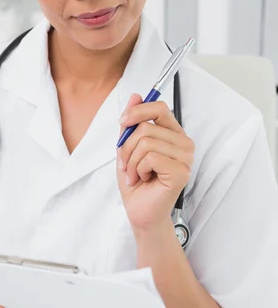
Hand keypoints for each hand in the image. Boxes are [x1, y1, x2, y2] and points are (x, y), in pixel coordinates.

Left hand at [116, 94, 194, 235]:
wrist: (140, 212)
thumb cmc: (136, 181)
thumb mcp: (128, 147)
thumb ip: (133, 123)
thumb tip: (135, 96)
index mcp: (173, 134)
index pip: (160, 107)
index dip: (137, 111)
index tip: (122, 123)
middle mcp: (183, 143)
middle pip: (147, 126)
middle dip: (126, 146)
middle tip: (127, 164)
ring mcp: (185, 157)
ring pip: (145, 142)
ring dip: (131, 161)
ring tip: (136, 174)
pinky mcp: (181, 171)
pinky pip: (150, 157)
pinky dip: (138, 169)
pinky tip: (143, 179)